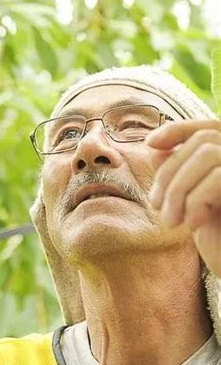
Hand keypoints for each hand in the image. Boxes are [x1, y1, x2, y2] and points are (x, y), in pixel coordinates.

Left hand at [145, 119, 220, 276]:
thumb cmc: (219, 236)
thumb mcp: (191, 199)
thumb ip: (178, 171)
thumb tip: (155, 148)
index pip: (209, 128)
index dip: (178, 129)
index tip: (150, 143)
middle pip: (203, 140)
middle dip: (170, 171)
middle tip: (156, 205)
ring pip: (208, 155)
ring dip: (178, 188)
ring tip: (170, 221)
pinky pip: (219, 178)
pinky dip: (196, 200)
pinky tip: (191, 225)